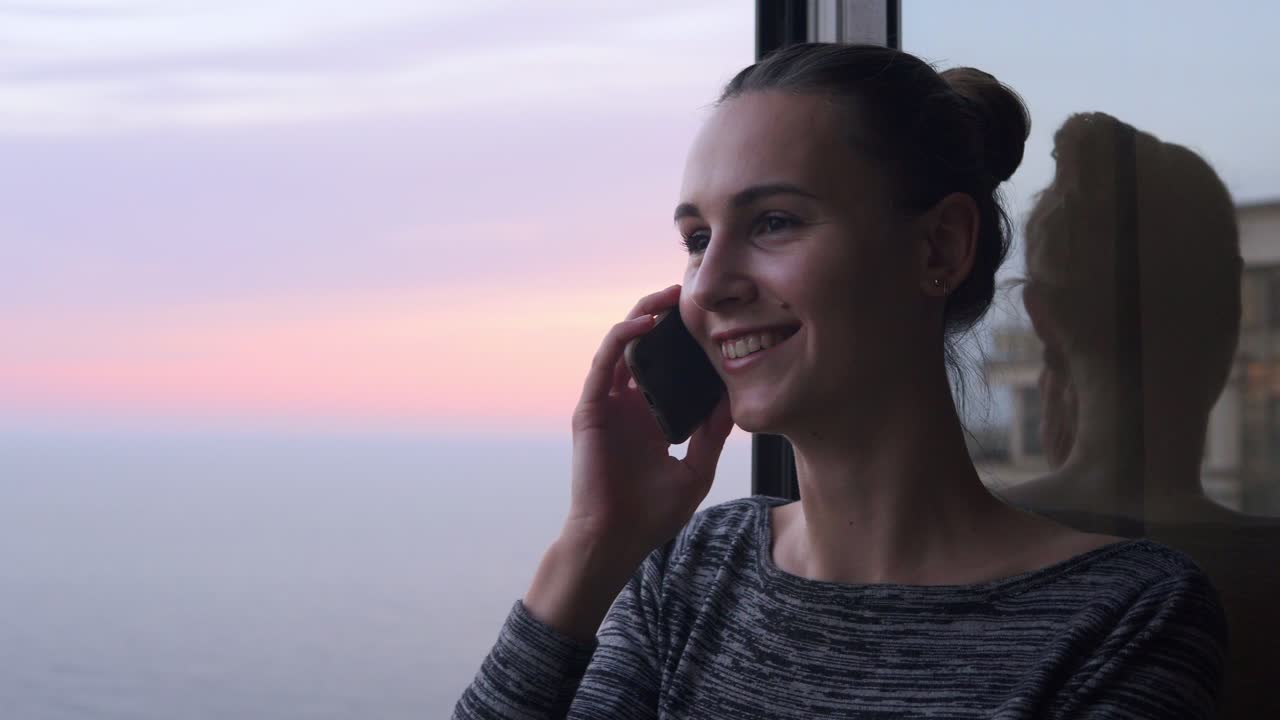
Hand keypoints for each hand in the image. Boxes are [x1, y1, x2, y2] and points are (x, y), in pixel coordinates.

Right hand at [563, 284, 733, 558]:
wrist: (616, 540)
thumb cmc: (651, 514)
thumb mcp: (696, 469)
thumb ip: (712, 434)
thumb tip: (735, 399)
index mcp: (649, 417)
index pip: (665, 367)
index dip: (682, 342)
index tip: (708, 320)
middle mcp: (626, 406)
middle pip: (641, 348)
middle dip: (661, 317)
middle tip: (687, 294)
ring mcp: (606, 406)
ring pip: (620, 346)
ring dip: (641, 317)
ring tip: (667, 297)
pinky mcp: (591, 410)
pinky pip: (604, 364)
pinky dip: (622, 338)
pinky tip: (644, 324)